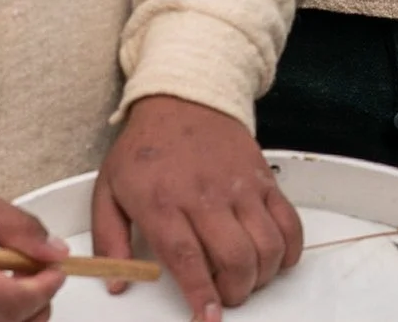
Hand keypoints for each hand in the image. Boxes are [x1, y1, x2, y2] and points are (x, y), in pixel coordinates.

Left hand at [93, 96, 301, 321]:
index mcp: (162, 201)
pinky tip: (273, 259)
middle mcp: (205, 195)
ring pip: (266, 245)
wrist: (185, 97)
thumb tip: (118, 283)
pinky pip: (289, 222)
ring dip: (261, 275)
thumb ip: (108, 240)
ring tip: (245, 278)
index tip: (207, 319)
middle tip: (223, 297)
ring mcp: (240, 186)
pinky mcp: (264, 179)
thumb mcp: (108, 189)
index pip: (187, 258)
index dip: (201, 295)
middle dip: (234, 292)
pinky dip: (288, 250)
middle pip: (235, 258)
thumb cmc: (146, 148)